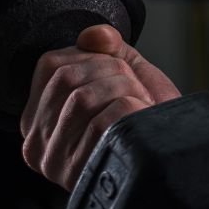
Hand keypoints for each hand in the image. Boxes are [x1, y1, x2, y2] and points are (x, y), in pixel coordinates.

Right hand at [20, 24, 180, 190]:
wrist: (172, 160)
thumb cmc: (147, 121)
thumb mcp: (128, 77)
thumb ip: (109, 49)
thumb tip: (95, 35)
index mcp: (39, 116)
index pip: (51, 64)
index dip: (94, 57)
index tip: (120, 73)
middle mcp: (36, 140)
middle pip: (68, 77)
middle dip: (115, 72)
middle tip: (137, 91)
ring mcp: (54, 160)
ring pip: (83, 98)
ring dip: (126, 91)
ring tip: (141, 106)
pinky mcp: (77, 174)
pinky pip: (101, 123)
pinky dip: (131, 111)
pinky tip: (140, 121)